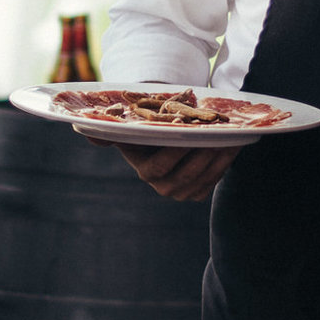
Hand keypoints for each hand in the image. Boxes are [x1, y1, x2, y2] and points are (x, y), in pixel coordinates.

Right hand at [96, 138, 238, 201]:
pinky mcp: (198, 192)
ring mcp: (182, 192)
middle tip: (216, 136)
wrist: (166, 137)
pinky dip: (225, 164)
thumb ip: (107, 131)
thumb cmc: (147, 128)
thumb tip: (85, 132)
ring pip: (203, 178)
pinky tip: (234, 146)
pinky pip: (213, 181)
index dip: (176, 153)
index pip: (160, 167)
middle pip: (186, 175)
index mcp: (146, 172)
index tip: (188, 134)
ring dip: (218, 159)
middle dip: (203, 155)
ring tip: (229, 139)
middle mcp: (163, 187)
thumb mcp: (128, 127)